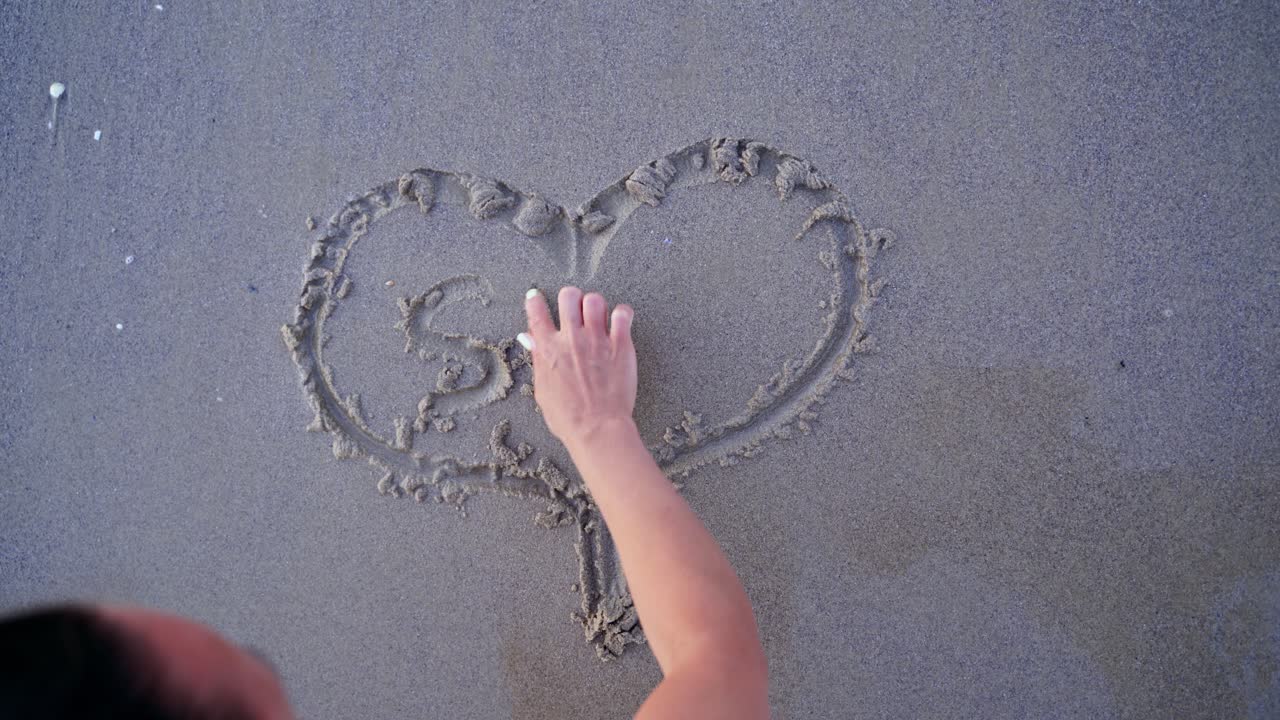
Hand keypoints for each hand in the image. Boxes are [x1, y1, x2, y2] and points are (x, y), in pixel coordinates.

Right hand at [518, 286, 637, 446]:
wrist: (597, 429)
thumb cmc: (568, 417)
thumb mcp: (543, 389)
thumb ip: (538, 358)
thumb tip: (529, 338)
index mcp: (549, 349)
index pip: (536, 312)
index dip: (535, 301)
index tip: (536, 297)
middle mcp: (571, 339)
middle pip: (568, 296)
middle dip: (570, 298)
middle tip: (574, 308)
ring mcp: (597, 339)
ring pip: (595, 300)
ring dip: (595, 306)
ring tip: (597, 317)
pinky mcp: (621, 345)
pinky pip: (623, 314)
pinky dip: (622, 314)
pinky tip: (620, 322)